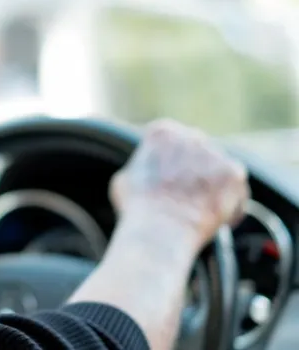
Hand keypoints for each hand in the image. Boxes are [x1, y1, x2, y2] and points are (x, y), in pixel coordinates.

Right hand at [110, 119, 249, 246]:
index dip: (168, 164)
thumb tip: (148, 173)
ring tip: (197, 211)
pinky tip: (214, 219)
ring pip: (217, 171)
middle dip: (194, 173)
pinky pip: (236, 190)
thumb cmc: (138, 207)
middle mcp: (191, 136)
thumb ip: (144, 167)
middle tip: (185, 197)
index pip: (171, 143)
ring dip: (212, 188)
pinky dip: (230, 206)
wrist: (161, 229)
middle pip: (197, 153)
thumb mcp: (126, 178)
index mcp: (162, 133)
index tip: (168, 180)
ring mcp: (215, 153)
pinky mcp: (234, 174)